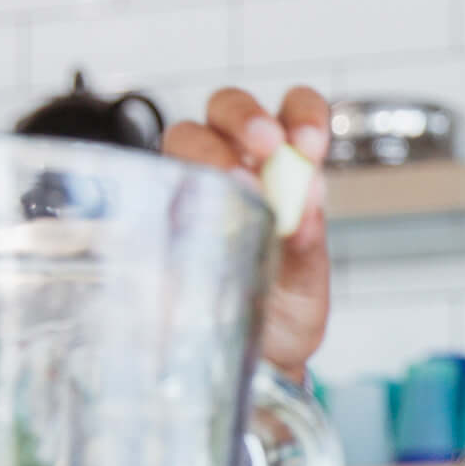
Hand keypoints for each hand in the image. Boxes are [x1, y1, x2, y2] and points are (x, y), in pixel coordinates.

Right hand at [164, 85, 332, 379]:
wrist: (256, 357)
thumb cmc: (284, 308)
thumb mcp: (307, 281)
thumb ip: (308, 243)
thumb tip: (308, 203)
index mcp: (284, 165)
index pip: (293, 108)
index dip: (302, 113)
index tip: (310, 142)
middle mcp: (236, 163)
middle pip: (228, 108)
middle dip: (247, 118)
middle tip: (268, 146)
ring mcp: (193, 184)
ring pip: (186, 135)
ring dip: (210, 149)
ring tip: (235, 183)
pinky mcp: (159, 214)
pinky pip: (153, 186)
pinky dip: (172, 191)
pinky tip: (191, 217)